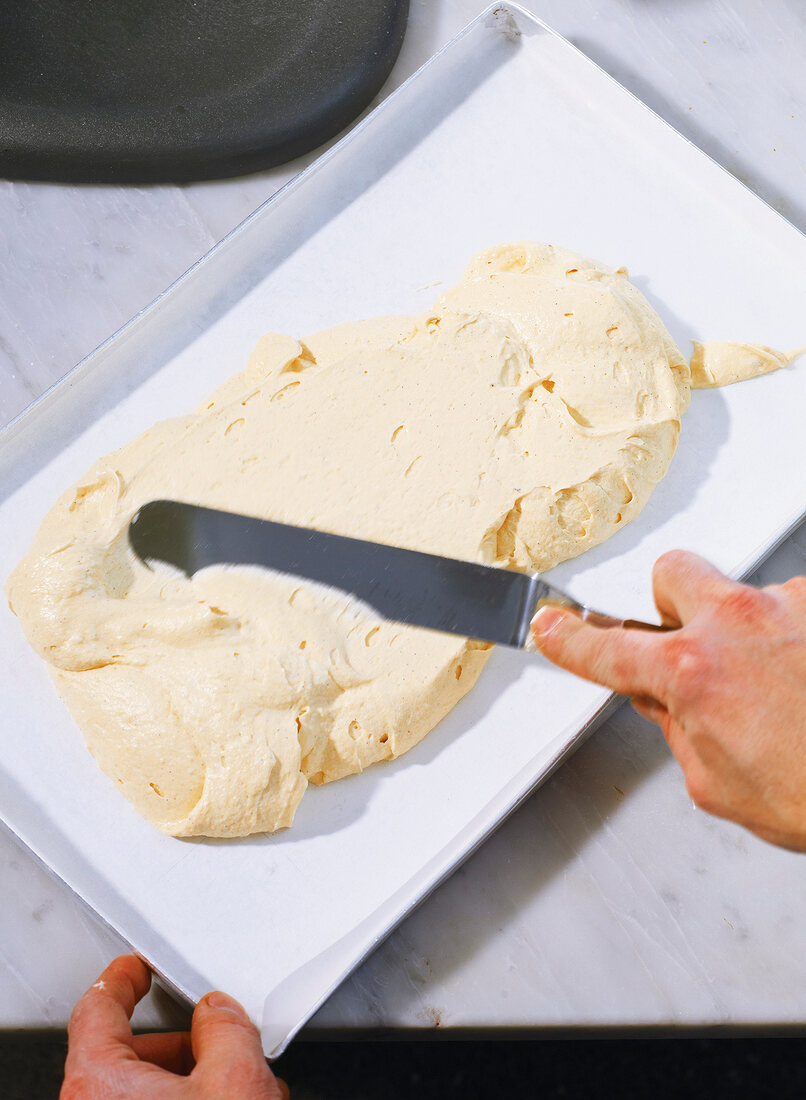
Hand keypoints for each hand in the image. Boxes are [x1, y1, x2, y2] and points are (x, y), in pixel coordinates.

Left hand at [62, 955, 288, 1098]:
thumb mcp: (236, 1079)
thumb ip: (226, 1029)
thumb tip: (220, 1014)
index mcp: (98, 1084)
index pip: (97, 1009)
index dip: (122, 979)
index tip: (134, 966)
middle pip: (127, 1055)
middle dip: (180, 1044)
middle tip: (216, 1041)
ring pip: (143, 1092)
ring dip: (190, 1081)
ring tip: (238, 1089)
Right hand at [532, 550, 805, 851]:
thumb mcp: (718, 783)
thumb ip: (678, 729)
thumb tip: (665, 700)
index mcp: (694, 674)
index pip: (605, 650)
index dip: (568, 640)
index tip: (551, 625)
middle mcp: (738, 624)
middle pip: (673, 572)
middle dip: (673, 602)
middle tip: (693, 641)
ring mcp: (791, 606)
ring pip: (747, 595)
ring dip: (754, 632)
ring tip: (789, 686)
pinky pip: (797, 609)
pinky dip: (800, 639)